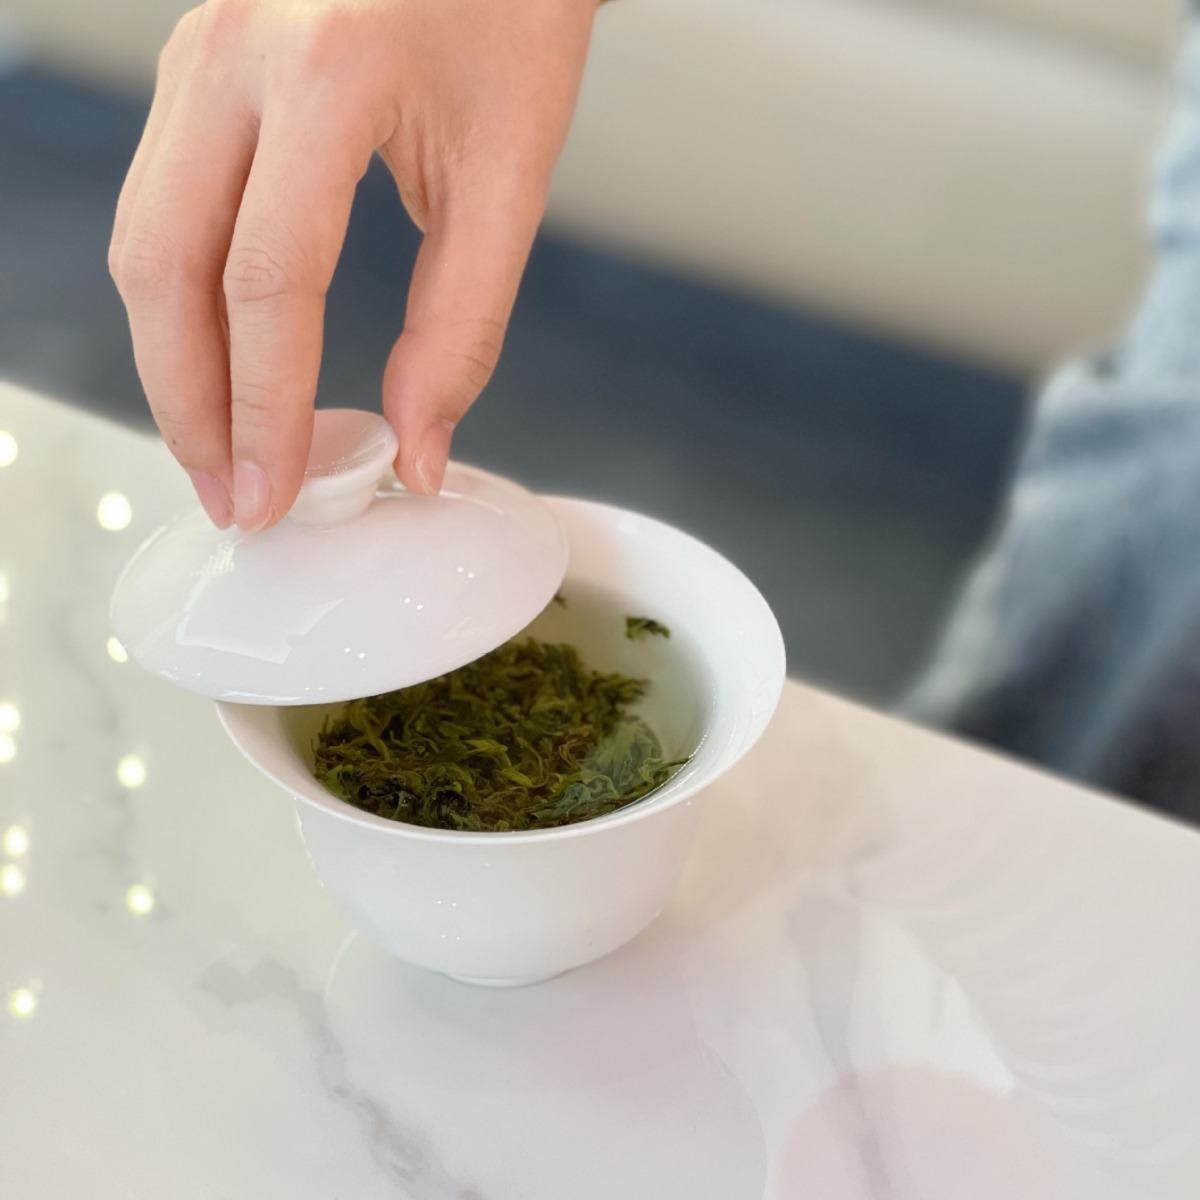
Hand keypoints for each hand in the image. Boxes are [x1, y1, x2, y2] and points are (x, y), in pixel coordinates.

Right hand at [110, 0, 597, 529]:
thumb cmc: (510, 18)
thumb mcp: (510, 175)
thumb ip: (464, 325)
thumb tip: (416, 452)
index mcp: (326, 75)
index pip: (267, 279)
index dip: (264, 408)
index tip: (279, 494)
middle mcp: (233, 56)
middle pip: (166, 267)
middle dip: (191, 406)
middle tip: (235, 499)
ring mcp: (196, 56)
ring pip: (142, 242)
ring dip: (172, 365)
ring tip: (221, 454)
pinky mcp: (193, 73)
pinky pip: (159, 209)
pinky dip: (181, 306)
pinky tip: (216, 366)